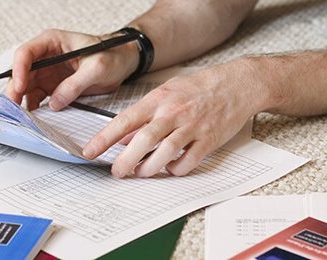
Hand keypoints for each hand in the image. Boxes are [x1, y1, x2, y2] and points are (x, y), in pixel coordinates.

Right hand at [5, 29, 138, 109]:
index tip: (21, 87)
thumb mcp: (96, 68)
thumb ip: (75, 84)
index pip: (26, 53)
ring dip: (23, 103)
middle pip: (21, 73)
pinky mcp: (54, 87)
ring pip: (27, 88)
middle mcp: (46, 57)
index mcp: (52, 42)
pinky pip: (39, 98)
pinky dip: (35, 109)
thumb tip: (54, 103)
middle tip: (14, 110)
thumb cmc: (112, 55)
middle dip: (16, 91)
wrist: (123, 61)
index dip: (19, 70)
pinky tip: (35, 120)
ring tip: (23, 119)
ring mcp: (48, 73)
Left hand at [82, 59, 271, 177]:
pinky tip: (171, 168)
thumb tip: (125, 137)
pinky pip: (188, 162)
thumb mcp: (168, 93)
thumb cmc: (200, 88)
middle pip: (143, 141)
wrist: (237, 84)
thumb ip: (146, 115)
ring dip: (149, 168)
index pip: (125, 121)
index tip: (89, 151)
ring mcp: (192, 127)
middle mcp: (173, 113)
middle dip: (125, 161)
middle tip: (116, 172)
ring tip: (142, 173)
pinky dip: (176, 169)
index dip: (104, 138)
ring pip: (164, 154)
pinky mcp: (208, 140)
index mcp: (159, 100)